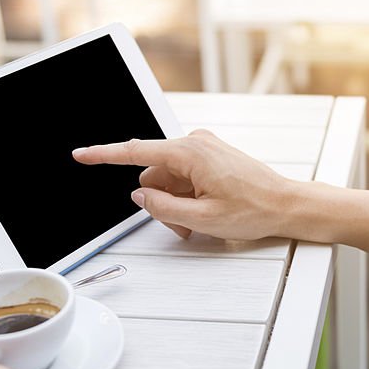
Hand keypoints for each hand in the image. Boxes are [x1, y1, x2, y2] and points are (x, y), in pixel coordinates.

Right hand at [73, 130, 297, 239]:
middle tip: (184, 225)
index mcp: (190, 153)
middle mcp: (195, 143)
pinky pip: (183, 178)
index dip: (104, 155)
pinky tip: (204, 212)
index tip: (82, 155)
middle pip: (154, 175)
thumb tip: (140, 196)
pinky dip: (186, 198)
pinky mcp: (210, 157)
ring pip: (168, 180)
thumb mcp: (202, 219)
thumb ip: (163, 208)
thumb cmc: (255, 209)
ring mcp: (203, 149)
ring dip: (175, 204)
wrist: (286, 205)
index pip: (136, 152)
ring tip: (198, 222)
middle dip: (160, 202)